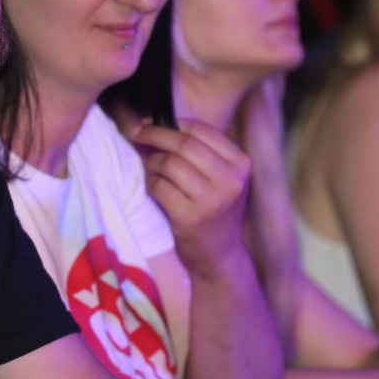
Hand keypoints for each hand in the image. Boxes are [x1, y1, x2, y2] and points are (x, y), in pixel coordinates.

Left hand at [129, 120, 252, 274]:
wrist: (221, 255)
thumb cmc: (216, 210)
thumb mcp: (222, 178)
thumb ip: (199, 152)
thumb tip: (155, 124)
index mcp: (241, 163)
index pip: (201, 130)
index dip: (172, 123)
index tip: (151, 122)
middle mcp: (230, 180)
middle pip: (183, 144)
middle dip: (154, 135)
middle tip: (137, 133)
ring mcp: (211, 200)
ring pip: (169, 163)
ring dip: (151, 162)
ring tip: (150, 168)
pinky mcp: (190, 218)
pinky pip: (159, 186)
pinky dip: (150, 183)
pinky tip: (154, 188)